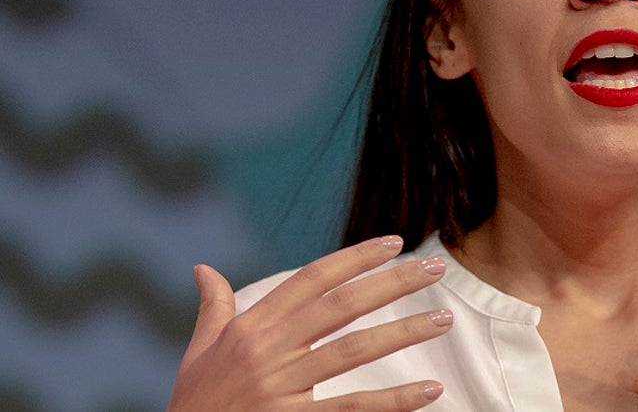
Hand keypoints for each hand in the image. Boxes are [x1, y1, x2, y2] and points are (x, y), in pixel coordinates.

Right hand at [168, 236, 452, 410]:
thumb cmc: (194, 404)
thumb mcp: (198, 353)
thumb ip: (212, 309)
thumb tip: (204, 268)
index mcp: (251, 328)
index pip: (312, 280)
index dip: (355, 258)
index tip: (394, 242)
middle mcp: (268, 352)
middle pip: (342, 306)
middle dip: (392, 283)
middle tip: (435, 268)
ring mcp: (282, 389)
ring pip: (354, 352)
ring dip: (404, 333)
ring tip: (443, 320)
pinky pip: (352, 409)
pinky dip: (393, 401)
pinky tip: (429, 390)